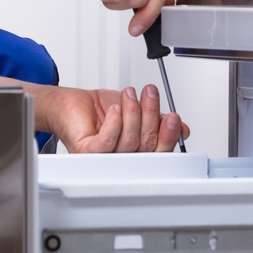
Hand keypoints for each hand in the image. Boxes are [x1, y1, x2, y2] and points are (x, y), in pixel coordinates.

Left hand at [39, 85, 189, 152]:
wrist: (71, 103)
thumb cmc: (100, 110)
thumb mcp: (137, 110)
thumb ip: (159, 119)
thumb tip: (181, 127)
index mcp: (136, 152)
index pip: (158, 151)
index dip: (168, 136)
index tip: (174, 118)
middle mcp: (121, 158)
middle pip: (146, 145)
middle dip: (151, 116)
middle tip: (150, 94)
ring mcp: (104, 158)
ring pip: (128, 142)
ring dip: (132, 113)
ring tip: (129, 94)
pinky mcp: (87, 151)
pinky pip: (107, 142)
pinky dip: (114, 123)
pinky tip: (115, 109)